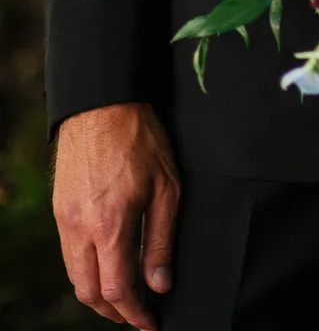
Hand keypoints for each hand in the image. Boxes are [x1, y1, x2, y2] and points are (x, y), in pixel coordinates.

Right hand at [52, 102, 180, 326]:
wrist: (102, 101)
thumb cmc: (142, 139)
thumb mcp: (167, 187)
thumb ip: (160, 239)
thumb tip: (160, 284)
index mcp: (109, 226)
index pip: (117, 290)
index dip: (135, 314)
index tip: (151, 323)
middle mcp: (80, 228)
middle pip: (88, 292)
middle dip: (113, 312)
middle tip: (137, 315)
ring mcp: (65, 218)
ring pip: (74, 275)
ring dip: (96, 294)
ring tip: (123, 296)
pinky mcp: (59, 208)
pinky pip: (68, 253)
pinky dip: (85, 270)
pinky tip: (105, 265)